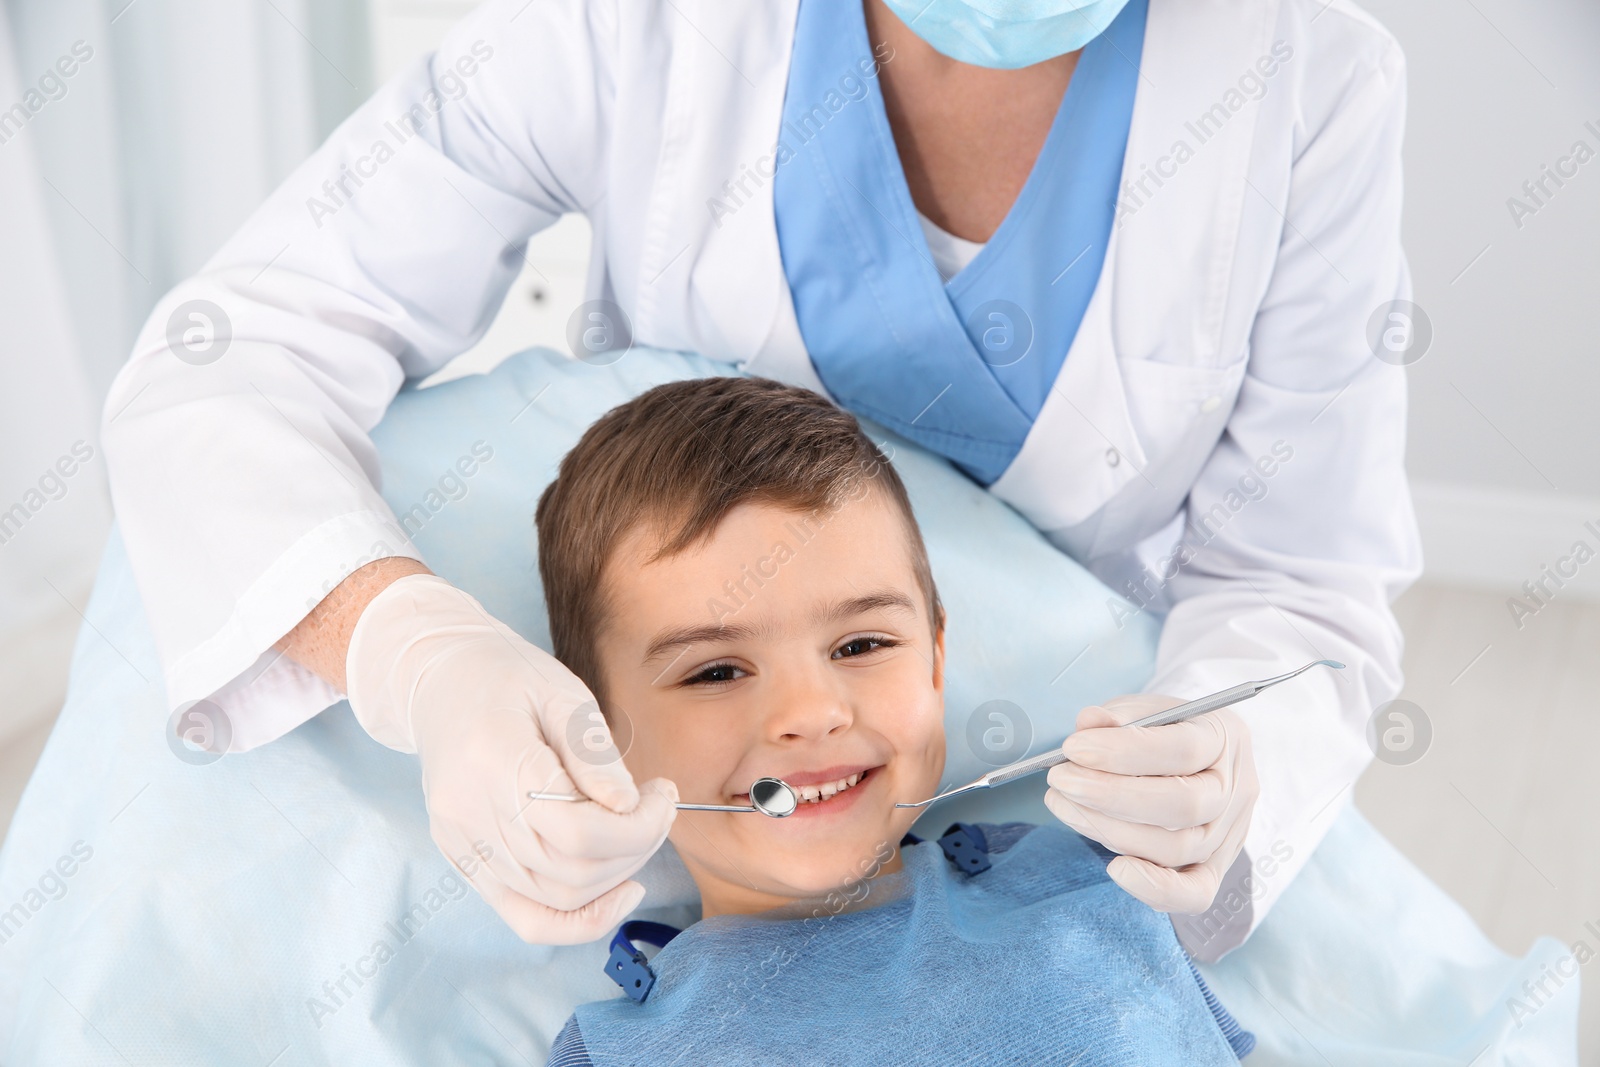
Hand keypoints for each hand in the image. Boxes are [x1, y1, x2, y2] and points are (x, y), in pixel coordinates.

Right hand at [344, 573, 677, 942]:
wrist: (441, 683)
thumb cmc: (508, 678)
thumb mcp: (563, 695)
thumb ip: (596, 756)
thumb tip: (630, 808)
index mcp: (495, 760)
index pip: (579, 831)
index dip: (638, 826)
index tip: (664, 794)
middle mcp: (471, 813)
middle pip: (573, 868)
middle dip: (637, 846)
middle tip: (660, 809)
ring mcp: (464, 845)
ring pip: (557, 897)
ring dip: (616, 876)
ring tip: (638, 833)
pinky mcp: (465, 862)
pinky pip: (525, 917)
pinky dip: (578, 920)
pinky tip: (618, 893)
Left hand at [1044, 694, 1257, 913]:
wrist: (1198, 759)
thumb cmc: (1164, 731)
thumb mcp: (1142, 709)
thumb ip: (1117, 717)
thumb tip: (1088, 723)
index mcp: (1223, 737)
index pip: (1183, 749)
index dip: (1123, 752)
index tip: (1074, 749)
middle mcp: (1235, 789)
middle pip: (1183, 805)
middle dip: (1110, 795)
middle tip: (1061, 780)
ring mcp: (1228, 834)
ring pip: (1178, 848)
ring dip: (1109, 831)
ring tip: (1064, 804)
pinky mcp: (1215, 869)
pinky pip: (1195, 894)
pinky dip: (1154, 889)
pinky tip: (1114, 869)